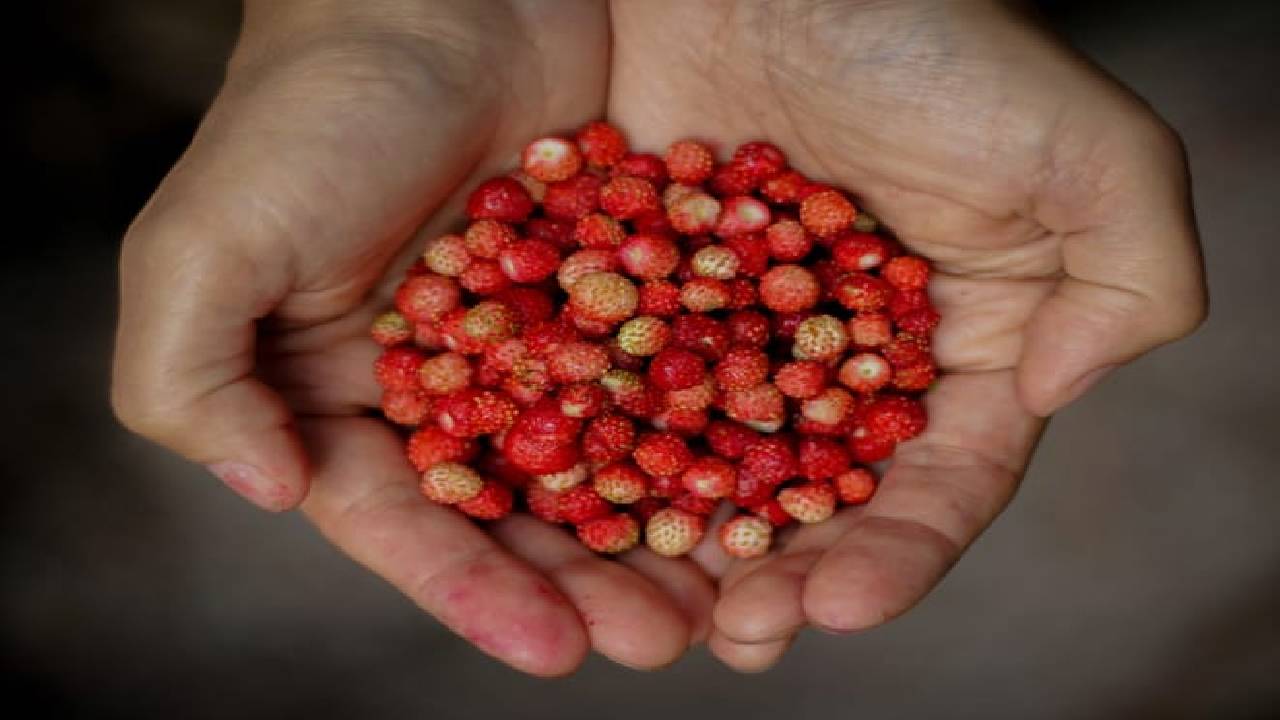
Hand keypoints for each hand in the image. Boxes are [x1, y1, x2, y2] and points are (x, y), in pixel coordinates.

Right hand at [112, 0, 714, 675]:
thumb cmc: (311, 108)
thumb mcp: (208, 242)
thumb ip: (192, 378)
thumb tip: (265, 493)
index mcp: (342, 397)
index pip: (408, 522)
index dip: (472, 591)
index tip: (553, 648)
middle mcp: (448, 385)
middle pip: (521, 511)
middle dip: (586, 584)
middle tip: (664, 638)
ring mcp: (540, 340)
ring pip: (607, 458)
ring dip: (659, 532)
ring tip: (732, 597)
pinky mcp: (620, 289)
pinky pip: (671, 374)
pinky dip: (710, 432)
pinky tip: (765, 482)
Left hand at [609, 0, 1204, 669]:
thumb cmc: (941, 39)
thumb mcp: (1086, 148)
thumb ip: (1131, 278)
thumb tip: (1061, 397)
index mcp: (961, 344)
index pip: (942, 478)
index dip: (901, 552)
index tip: (842, 607)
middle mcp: (852, 354)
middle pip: (823, 493)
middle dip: (787, 573)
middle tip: (739, 636)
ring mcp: (748, 328)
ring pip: (720, 461)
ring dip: (691, 544)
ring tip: (654, 613)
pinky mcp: (659, 291)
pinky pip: (629, 385)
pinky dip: (607, 449)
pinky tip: (576, 508)